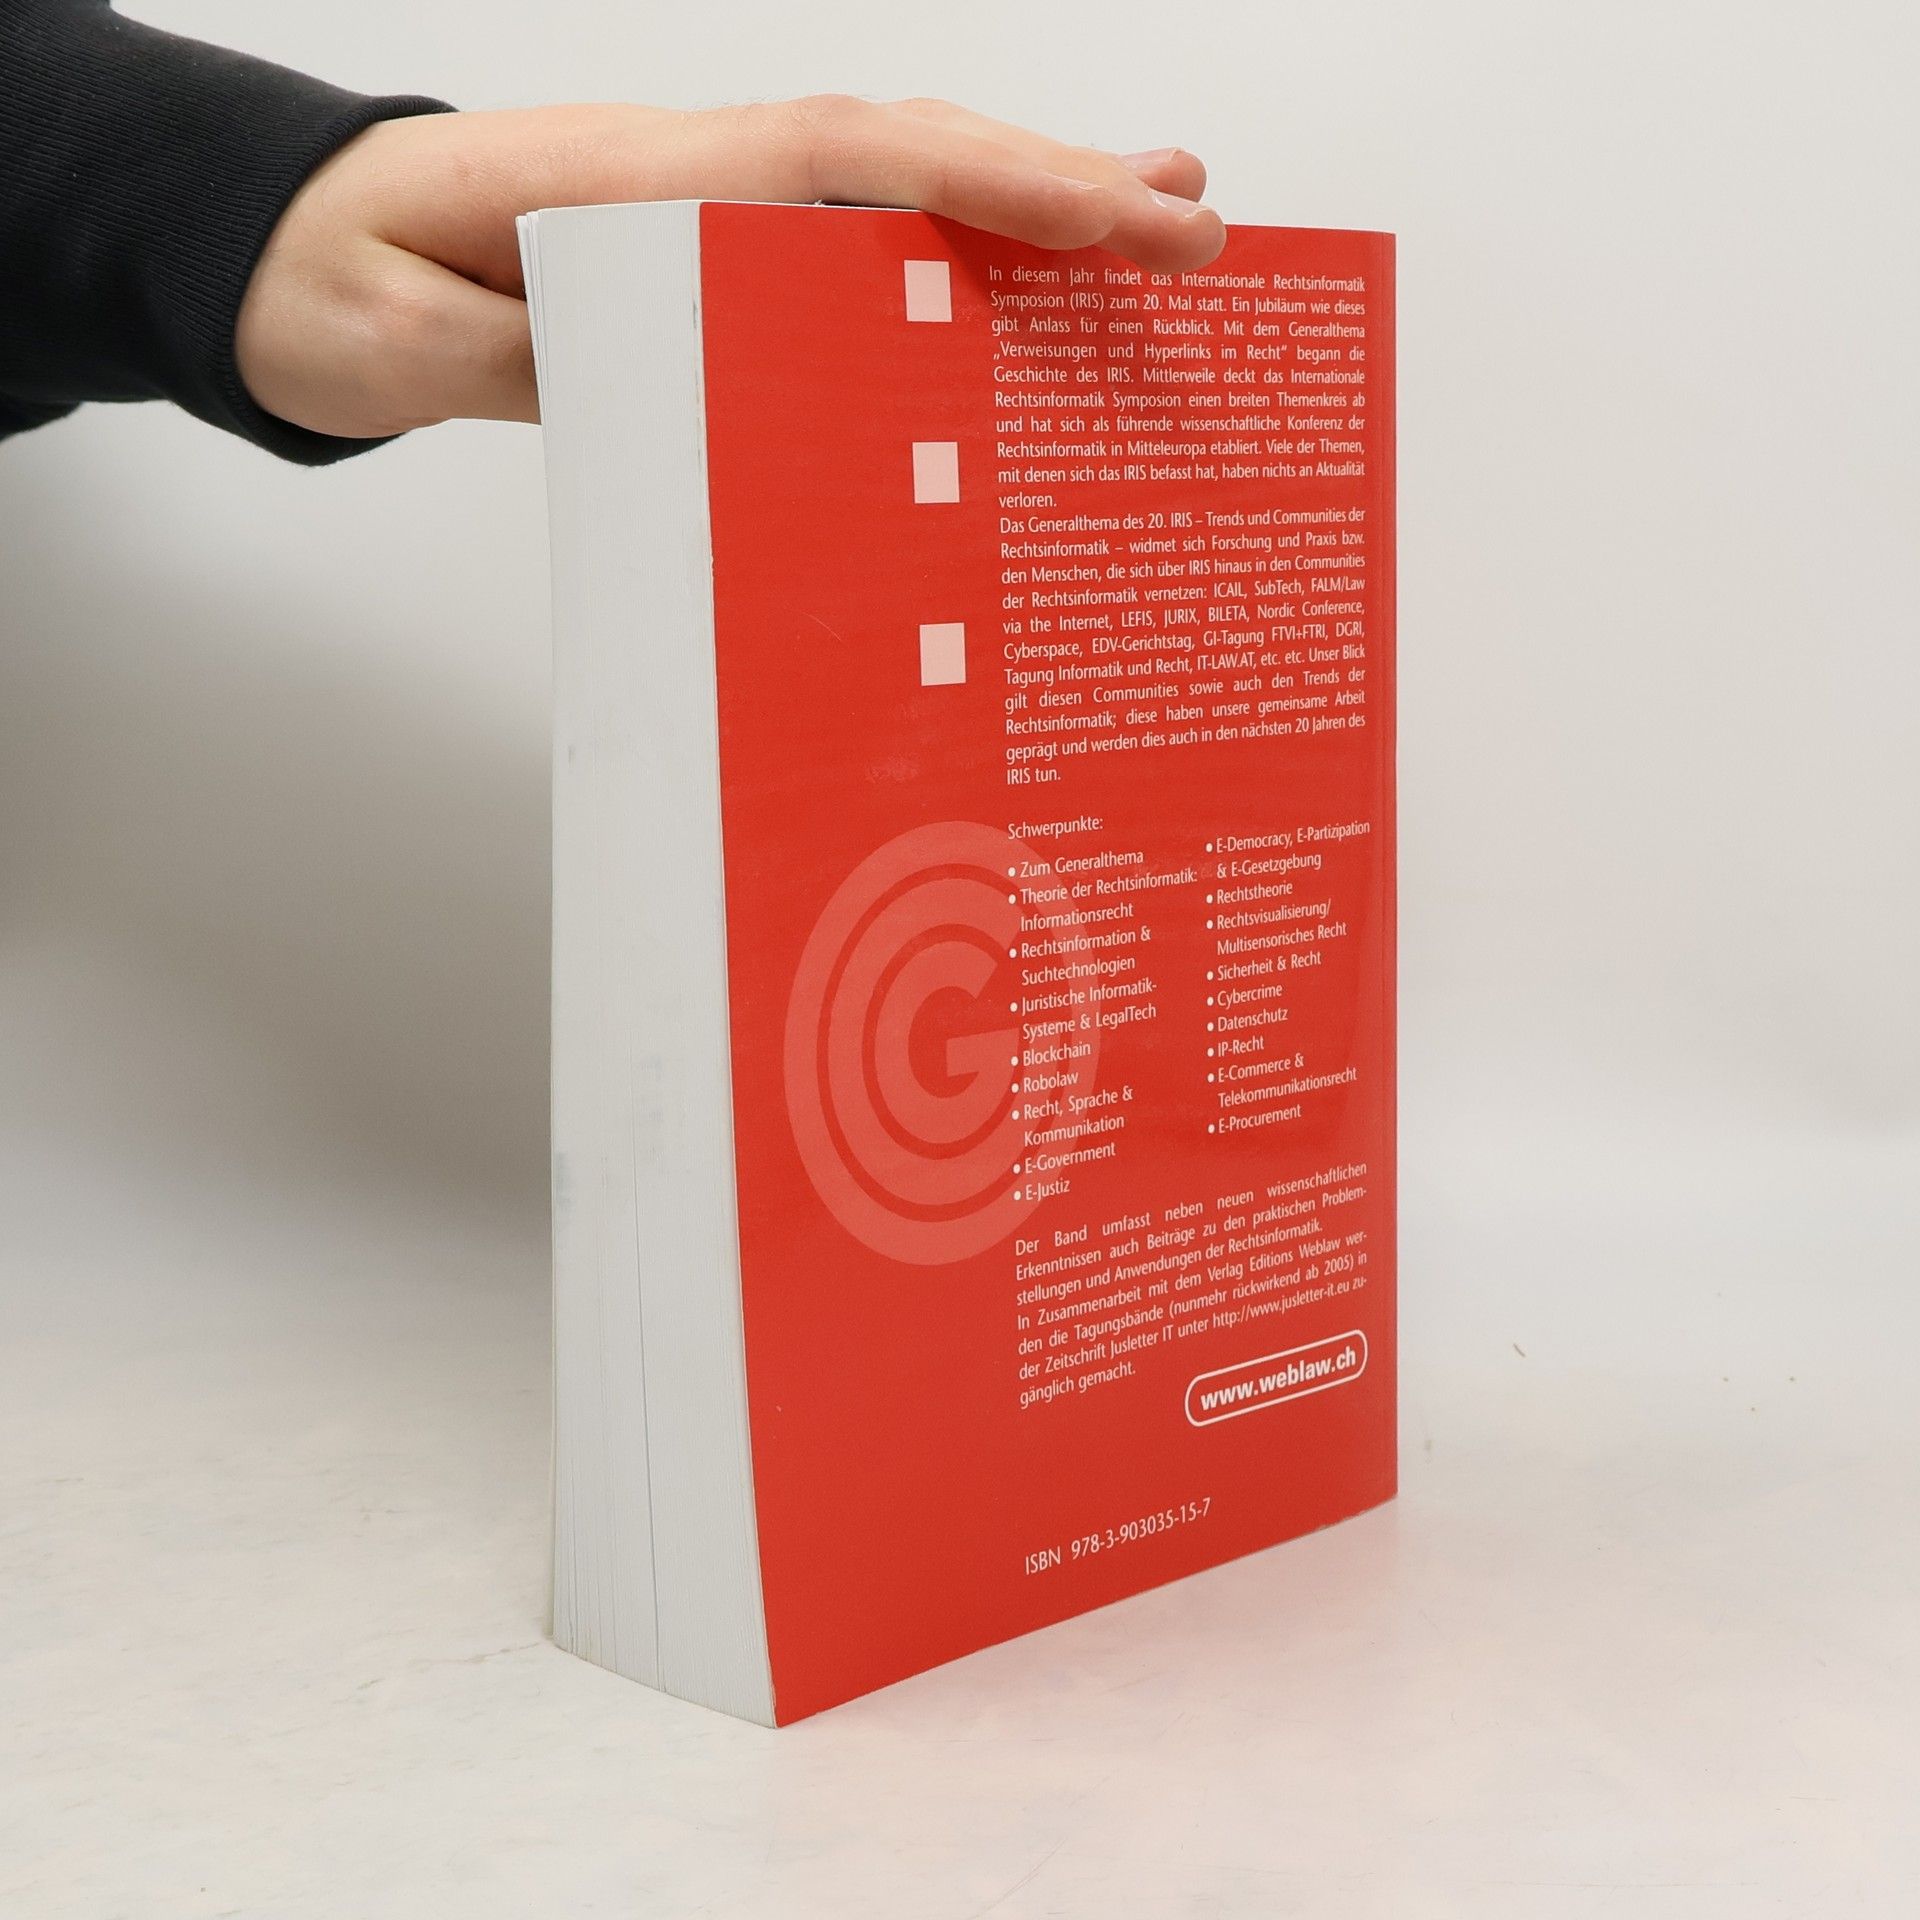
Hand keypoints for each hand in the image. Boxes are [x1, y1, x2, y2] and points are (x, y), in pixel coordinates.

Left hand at [233, 97, 1225, 440]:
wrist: (283, 251)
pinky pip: (854, 255)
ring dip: (1028, 214)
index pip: (843, 164)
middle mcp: (696, 179)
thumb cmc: (332, 278)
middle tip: (1197, 227)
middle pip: (907, 162)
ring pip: (898, 199)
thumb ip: (505, 352)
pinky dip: (950, 262)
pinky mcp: (711, 265)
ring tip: (1158, 239)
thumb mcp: (391, 333)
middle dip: (1058, 190)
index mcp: (636, 183)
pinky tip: (1015, 296)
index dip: (986, 185)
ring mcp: (711, 215)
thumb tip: (637, 367)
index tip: (1111, 219)